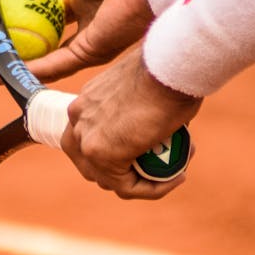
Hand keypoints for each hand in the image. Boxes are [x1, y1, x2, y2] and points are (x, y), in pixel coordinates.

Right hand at [0, 0, 153, 83]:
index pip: (45, 12)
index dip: (21, 17)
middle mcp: (85, 21)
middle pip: (47, 39)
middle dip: (20, 47)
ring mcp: (89, 39)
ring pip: (50, 57)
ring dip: (23, 64)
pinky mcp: (92, 53)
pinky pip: (59, 64)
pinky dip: (35, 69)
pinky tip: (12, 70)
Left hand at [62, 47, 201, 199]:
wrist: (169, 65)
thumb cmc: (168, 69)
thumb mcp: (146, 88)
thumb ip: (139, 110)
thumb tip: (155, 127)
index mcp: (85, 102)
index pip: (90, 140)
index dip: (117, 154)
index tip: (150, 153)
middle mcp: (78, 120)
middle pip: (92, 165)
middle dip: (125, 173)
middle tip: (159, 168)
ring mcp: (86, 138)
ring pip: (110, 180)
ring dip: (143, 182)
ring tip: (175, 171)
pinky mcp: (101, 154)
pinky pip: (127, 187)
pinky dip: (152, 189)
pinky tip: (177, 177)